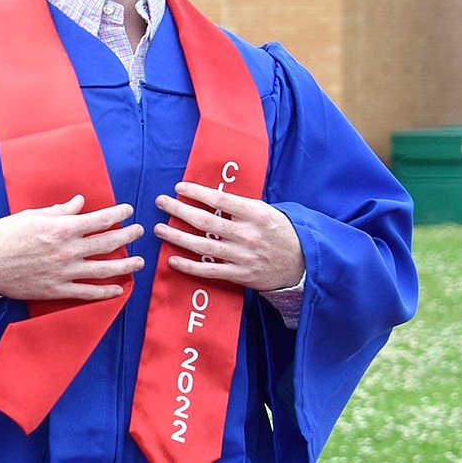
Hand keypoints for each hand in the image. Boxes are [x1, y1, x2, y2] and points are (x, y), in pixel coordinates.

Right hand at [0, 194, 144, 301]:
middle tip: (140, 231)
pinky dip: (105, 292)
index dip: (118, 214)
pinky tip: (118, 289)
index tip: (128, 210)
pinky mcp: (57, 290)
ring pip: (104, 269)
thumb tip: (79, 202)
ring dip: (125, 265)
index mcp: (61, 228)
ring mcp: (64, 272)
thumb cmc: (4, 235)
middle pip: (107, 243)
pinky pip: (88, 293)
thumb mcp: (32, 215)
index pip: (99, 219)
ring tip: (139, 261)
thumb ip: (60, 210)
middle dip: (128, 236)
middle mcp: (67, 250)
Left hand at [154, 181, 303, 291]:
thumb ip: (241, 206)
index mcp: (256, 215)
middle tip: (161, 202)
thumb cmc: (281, 232)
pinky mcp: (239, 275)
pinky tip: (172, 259)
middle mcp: (247, 235)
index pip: (220, 200)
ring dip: (177, 237)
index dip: (197, 193)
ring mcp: (242, 256)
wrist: (303, 264)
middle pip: (205, 221)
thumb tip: (211, 196)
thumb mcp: (267, 212)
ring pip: (202, 246)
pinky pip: (209, 270)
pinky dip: (189, 266)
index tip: (179, 187)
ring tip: (159, 228)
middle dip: (179, 210)